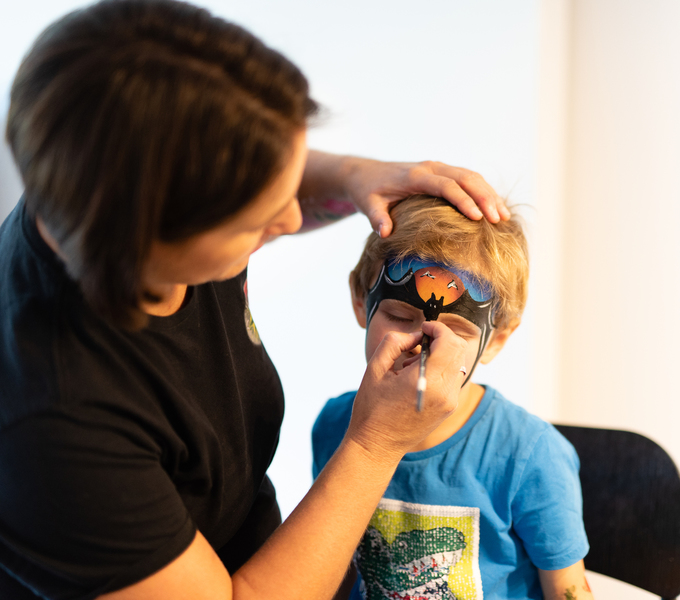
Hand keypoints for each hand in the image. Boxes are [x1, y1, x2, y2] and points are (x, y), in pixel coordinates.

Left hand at [343, 157, 509, 236]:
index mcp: (415, 176)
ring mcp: (438, 168)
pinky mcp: (443, 172)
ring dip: (489, 194)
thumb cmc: (368, 192)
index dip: (463, 201)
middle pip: (465, 177)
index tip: (478, 218)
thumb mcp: (368, 205)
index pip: (445, 186)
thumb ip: (377, 218)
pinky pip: (468, 178)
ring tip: (504, 217)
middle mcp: (430, 168)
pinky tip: (495, 209)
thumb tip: (385, 234)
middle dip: (485, 197)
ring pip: (471, 176)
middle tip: (499, 220)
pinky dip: (484, 192)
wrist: (367, 173)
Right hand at [346, 321, 466, 462]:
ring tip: (412, 363)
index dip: (438, 328)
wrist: (377, 446)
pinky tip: (417, 376)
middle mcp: (445, 392)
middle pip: (459, 350)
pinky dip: (440, 368)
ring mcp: (450, 402)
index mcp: (427, 381)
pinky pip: (453, 377)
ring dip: (441, 353)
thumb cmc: (372, 408)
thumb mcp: (375, 368)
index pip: (450, 342)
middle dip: (441, 338)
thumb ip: (395, 342)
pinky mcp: (449, 408)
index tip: (423, 328)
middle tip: (418, 342)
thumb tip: (416, 335)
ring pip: (458, 363)